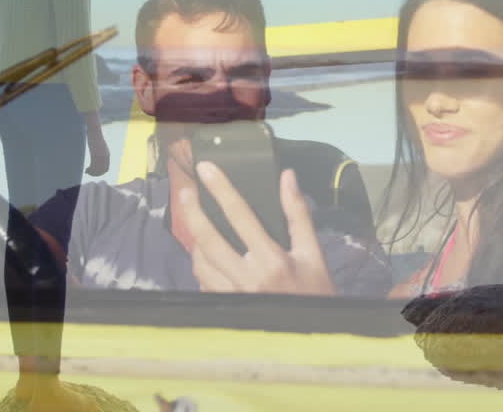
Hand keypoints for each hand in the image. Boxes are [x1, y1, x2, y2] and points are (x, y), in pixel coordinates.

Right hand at [85, 128, 109, 176]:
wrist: (95, 131)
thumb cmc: (95, 138)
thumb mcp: (99, 146)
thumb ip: (99, 152)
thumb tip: (95, 157)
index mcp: (107, 155)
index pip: (106, 168)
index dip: (100, 173)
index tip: (93, 172)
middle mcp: (106, 157)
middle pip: (102, 170)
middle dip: (95, 174)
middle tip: (88, 172)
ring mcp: (101, 155)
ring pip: (97, 169)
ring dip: (92, 173)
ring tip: (86, 171)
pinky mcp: (95, 154)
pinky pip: (93, 166)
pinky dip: (90, 170)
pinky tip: (85, 170)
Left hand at [179, 162, 335, 295]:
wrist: (312, 335)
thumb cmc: (316, 291)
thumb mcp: (313, 252)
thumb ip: (298, 213)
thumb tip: (287, 177)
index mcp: (271, 260)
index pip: (240, 215)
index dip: (221, 189)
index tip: (206, 168)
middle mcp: (247, 278)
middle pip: (208, 239)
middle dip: (193, 212)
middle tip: (186, 192)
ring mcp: (233, 296)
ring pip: (201, 263)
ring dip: (195, 241)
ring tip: (197, 224)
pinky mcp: (225, 309)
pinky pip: (204, 283)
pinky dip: (203, 266)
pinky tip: (207, 257)